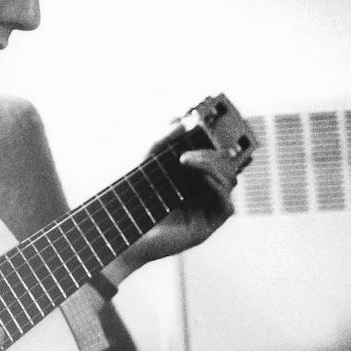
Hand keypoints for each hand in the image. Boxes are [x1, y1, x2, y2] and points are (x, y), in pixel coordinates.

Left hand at [117, 110, 254, 273]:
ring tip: (189, 161)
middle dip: (212, 154)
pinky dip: (219, 189)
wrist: (122, 230)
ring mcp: (205, 209)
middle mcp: (202, 193)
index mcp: (192, 177)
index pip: (214, 156)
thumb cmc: (133, 199)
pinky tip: (204, 178)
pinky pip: (226, 206)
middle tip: (189, 151)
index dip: (215, 142)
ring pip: (228, 183)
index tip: (206, 127)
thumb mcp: (146, 162)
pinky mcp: (206, 226)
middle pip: (225, 167)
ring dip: (213, 167)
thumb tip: (181, 120)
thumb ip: (162, 140)